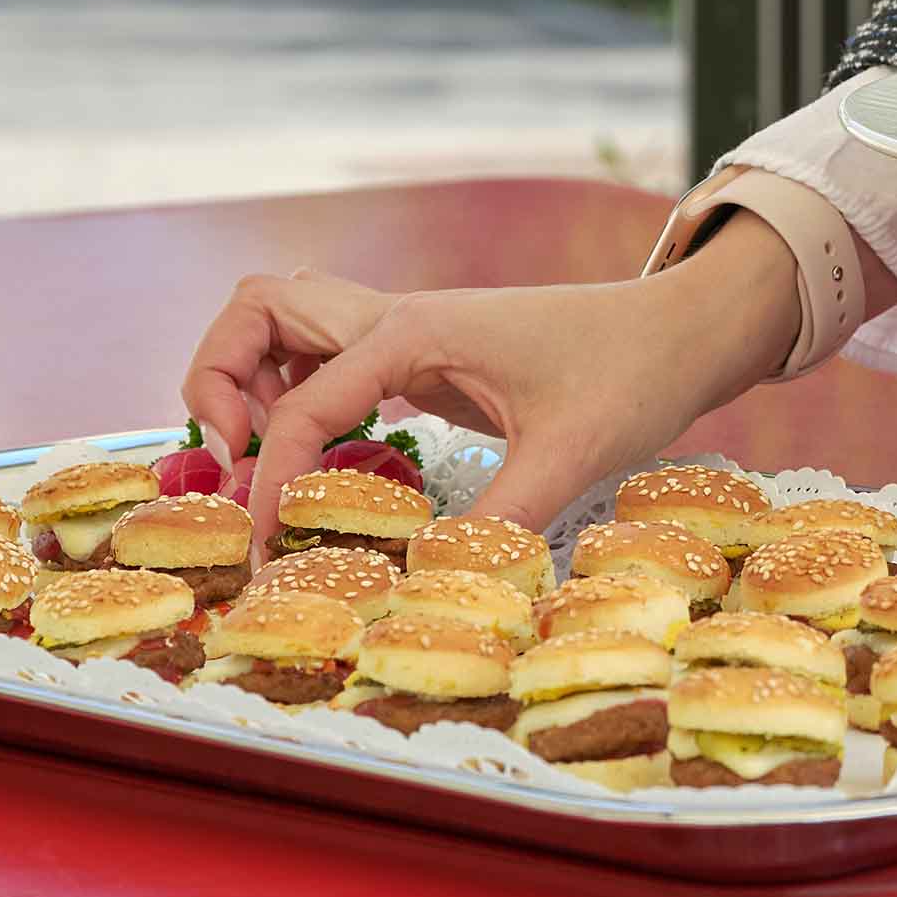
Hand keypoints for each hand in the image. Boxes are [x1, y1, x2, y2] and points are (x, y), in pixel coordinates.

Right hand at [181, 217, 800, 547]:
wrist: (681, 330)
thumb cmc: (631, 374)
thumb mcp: (570, 456)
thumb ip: (496, 522)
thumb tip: (430, 586)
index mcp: (417, 332)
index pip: (302, 402)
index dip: (271, 479)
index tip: (268, 548)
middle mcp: (398, 319)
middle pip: (258, 309)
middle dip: (216, 378)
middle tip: (236, 462)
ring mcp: (408, 330)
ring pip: (284, 321)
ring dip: (249, 379)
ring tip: (265, 462)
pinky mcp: (425, 354)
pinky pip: (329, 357)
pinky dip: (298, 396)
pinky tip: (327, 462)